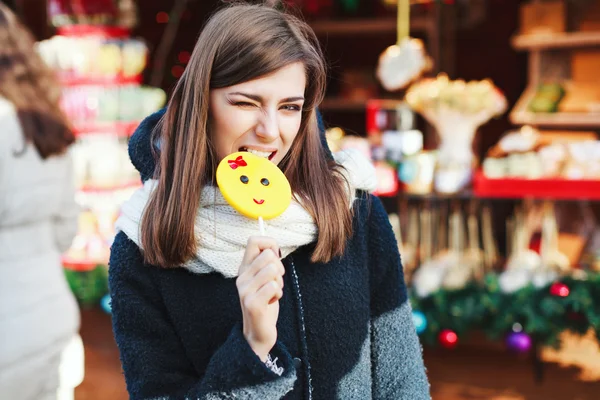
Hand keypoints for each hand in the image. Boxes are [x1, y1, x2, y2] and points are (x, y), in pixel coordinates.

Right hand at [236, 236, 284, 361]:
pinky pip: (274, 286)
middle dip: (279, 268)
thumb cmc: (265, 302)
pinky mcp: (252, 303)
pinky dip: (278, 294)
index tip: (276, 258)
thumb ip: (266, 263)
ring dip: (279, 282)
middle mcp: (241, 277)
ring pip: (273, 270)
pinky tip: (271, 302)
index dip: (270, 244)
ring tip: (272, 293)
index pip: (254, 241)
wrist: (258, 332)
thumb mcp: (264, 279)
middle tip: (275, 282)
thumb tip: (273, 247)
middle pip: (268, 255)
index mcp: (244, 268)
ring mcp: (245, 290)